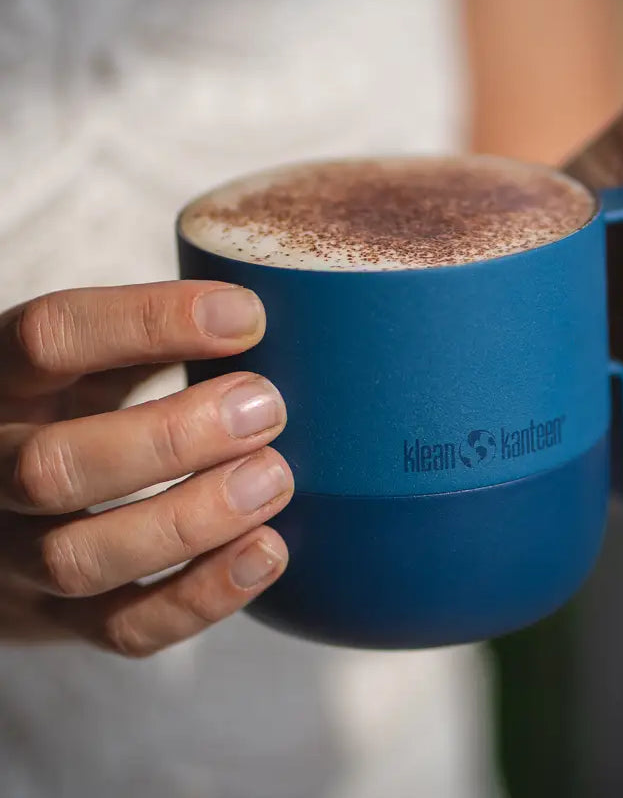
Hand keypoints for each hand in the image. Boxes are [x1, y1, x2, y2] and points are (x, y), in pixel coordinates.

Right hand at [0, 281, 291, 654]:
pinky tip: (267, 552)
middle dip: (172, 439)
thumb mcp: (89, 361)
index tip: (247, 316)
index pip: (51, 337)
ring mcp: (12, 556)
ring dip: (192, 520)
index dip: (148, 321)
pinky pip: (120, 627)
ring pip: (80, 557)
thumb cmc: (73, 411)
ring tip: (274, 478)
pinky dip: (200, 596)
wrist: (8, 510)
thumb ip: (147, 341)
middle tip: (264, 408)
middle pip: (53, 466)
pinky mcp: (53, 619)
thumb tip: (257, 316)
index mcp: (2, 383)